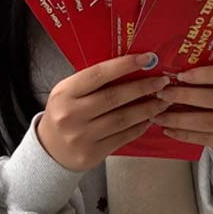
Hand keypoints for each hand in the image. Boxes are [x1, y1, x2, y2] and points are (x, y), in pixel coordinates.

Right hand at [37, 53, 170, 171]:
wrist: (49, 150)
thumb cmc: (65, 113)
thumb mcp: (69, 92)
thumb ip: (93, 82)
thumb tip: (132, 66)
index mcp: (65, 93)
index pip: (98, 74)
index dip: (125, 65)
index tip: (147, 59)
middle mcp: (71, 114)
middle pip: (114, 97)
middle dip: (143, 87)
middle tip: (163, 81)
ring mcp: (81, 136)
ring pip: (122, 119)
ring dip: (147, 108)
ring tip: (163, 100)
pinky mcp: (92, 154)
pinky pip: (123, 137)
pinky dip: (139, 127)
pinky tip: (150, 118)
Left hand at [153, 65, 212, 157]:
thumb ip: (210, 76)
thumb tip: (175, 69)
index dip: (205, 74)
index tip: (181, 75)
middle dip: (185, 96)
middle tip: (162, 94)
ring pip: (206, 122)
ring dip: (179, 119)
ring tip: (159, 115)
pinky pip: (204, 138)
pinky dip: (183, 134)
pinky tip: (168, 129)